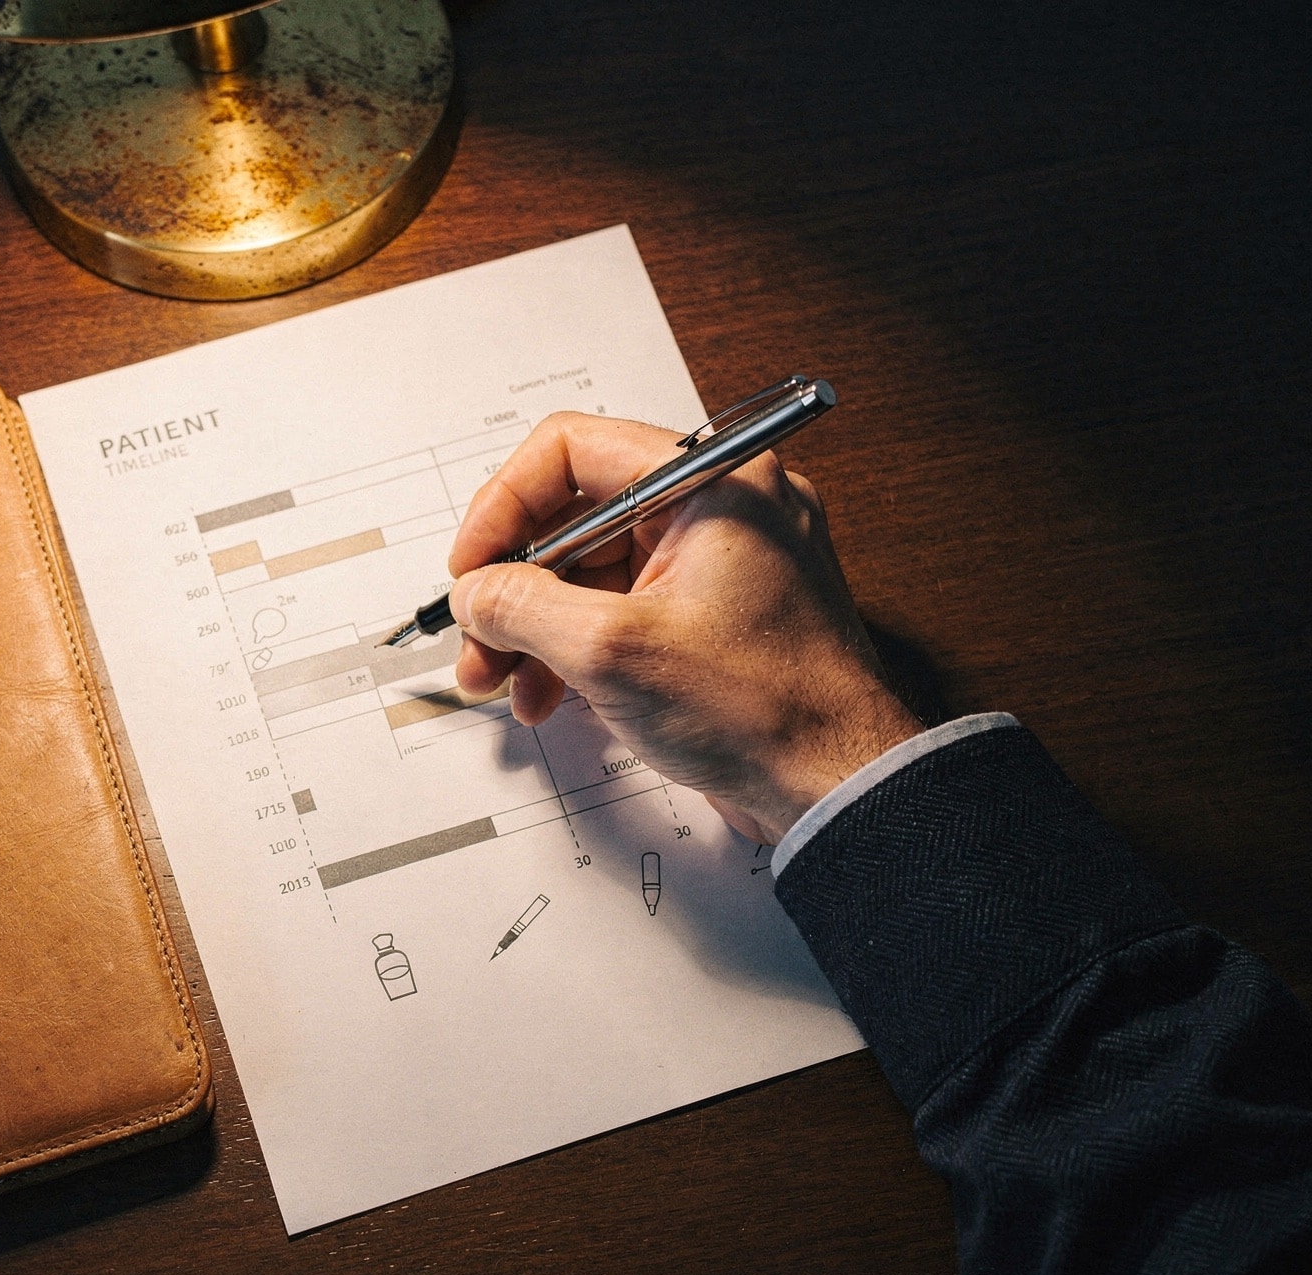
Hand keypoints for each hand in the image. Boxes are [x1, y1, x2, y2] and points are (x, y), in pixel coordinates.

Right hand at [448, 412, 923, 844]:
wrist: (839, 787)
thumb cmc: (765, 709)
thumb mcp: (611, 651)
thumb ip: (523, 606)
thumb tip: (476, 591)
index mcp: (711, 480)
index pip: (572, 449)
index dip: (504, 505)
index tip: (472, 565)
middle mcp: (721, 507)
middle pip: (578, 517)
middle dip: (515, 585)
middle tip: (477, 637)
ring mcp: (722, 563)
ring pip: (597, 570)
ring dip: (538, 625)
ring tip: (502, 680)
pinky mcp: (719, 616)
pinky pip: (628, 608)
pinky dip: (582, 646)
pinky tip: (551, 694)